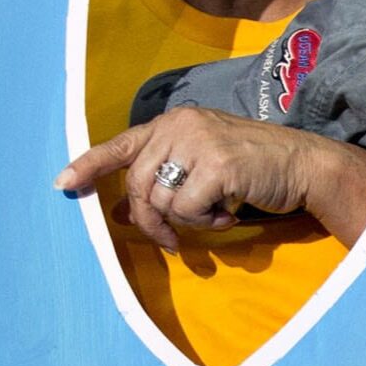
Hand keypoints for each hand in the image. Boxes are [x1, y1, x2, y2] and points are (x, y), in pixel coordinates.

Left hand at [60, 110, 354, 247]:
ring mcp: (198, 142)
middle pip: (138, 185)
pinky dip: (206, 222)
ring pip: (161, 201)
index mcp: (173, 123)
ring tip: (216, 214)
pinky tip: (229, 213)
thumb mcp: (202, 169)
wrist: (302, 164)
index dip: (89, 165)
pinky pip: (187, 210)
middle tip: (173, 242)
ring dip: (187, 221)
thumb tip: (124, 216)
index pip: (121, 145)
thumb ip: (164, 183)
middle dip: (151, 222)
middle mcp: (180, 126)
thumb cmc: (252, 169)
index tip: (62, 184)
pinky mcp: (216, 165)